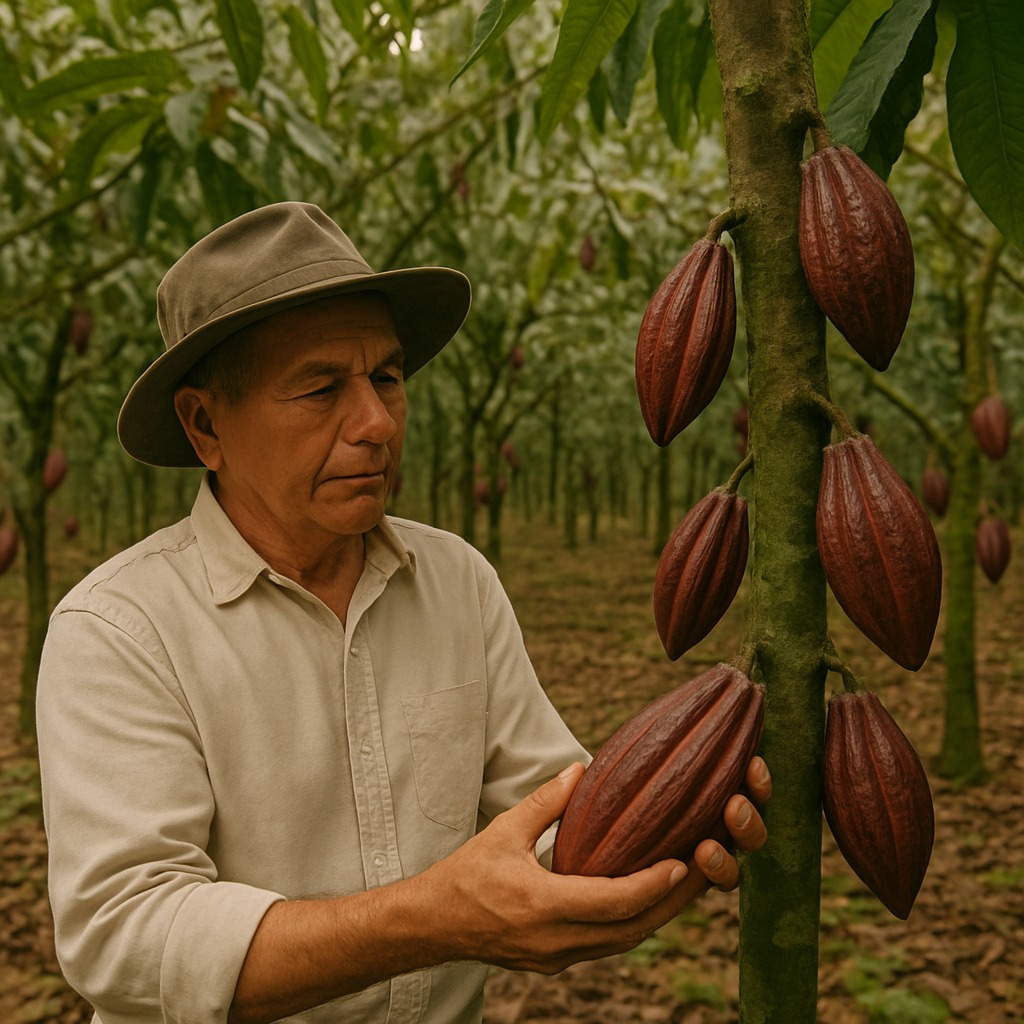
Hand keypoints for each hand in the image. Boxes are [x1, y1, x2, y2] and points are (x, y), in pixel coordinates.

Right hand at [410, 756, 770, 974]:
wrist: (433, 925)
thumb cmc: (466, 874)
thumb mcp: (504, 830)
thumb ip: (546, 802)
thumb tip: (581, 768)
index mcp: (541, 905)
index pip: (613, 902)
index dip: (652, 884)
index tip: (681, 861)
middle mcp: (556, 941)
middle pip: (631, 930)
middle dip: (672, 902)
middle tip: (703, 870)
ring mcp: (558, 959)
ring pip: (624, 943)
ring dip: (658, 915)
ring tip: (686, 884)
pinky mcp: (557, 963)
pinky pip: (607, 946)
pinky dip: (634, 924)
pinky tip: (649, 899)